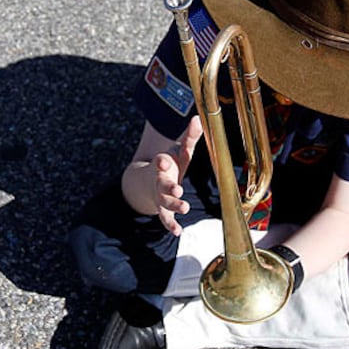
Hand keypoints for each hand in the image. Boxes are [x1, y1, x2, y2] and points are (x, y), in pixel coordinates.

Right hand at [152, 116, 202, 234]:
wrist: (150, 182)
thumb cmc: (170, 165)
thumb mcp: (179, 151)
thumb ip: (189, 137)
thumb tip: (198, 117)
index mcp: (162, 165)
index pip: (160, 162)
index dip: (162, 161)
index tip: (164, 161)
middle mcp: (159, 182)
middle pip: (162, 185)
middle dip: (169, 187)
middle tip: (178, 189)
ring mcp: (160, 197)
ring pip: (164, 203)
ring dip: (174, 205)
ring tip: (185, 206)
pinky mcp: (163, 210)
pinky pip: (165, 219)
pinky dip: (170, 225)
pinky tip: (178, 232)